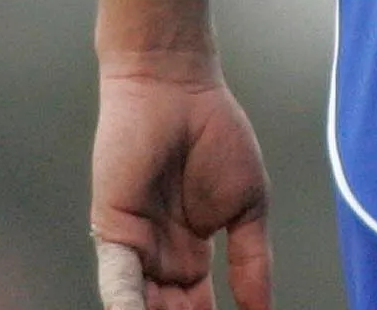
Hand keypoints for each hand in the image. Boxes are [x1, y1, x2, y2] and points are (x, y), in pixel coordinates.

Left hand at [91, 57, 271, 309]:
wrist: (179, 89)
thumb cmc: (216, 134)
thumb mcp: (248, 205)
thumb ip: (253, 260)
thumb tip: (263, 308)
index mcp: (190, 255)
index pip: (198, 309)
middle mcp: (159, 259)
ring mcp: (136, 249)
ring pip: (143, 306)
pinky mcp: (114, 232)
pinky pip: (120, 281)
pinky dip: (129, 306)